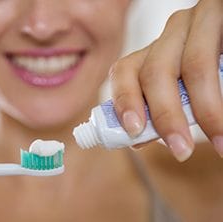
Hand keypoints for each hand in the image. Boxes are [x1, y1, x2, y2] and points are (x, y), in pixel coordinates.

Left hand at [109, 0, 222, 161]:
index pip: (124, 71)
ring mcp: (197, 20)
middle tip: (180, 150)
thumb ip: (161, 108)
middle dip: (166, 116)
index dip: (125, 101)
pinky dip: (221, 96)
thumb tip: (138, 139)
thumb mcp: (183, 87)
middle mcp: (170, 34)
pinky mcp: (221, 14)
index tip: (133, 132)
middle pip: (154, 72)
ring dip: (205, 109)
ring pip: (192, 64)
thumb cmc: (210, 68)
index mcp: (154, 51)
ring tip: (219, 141)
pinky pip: (216, 58)